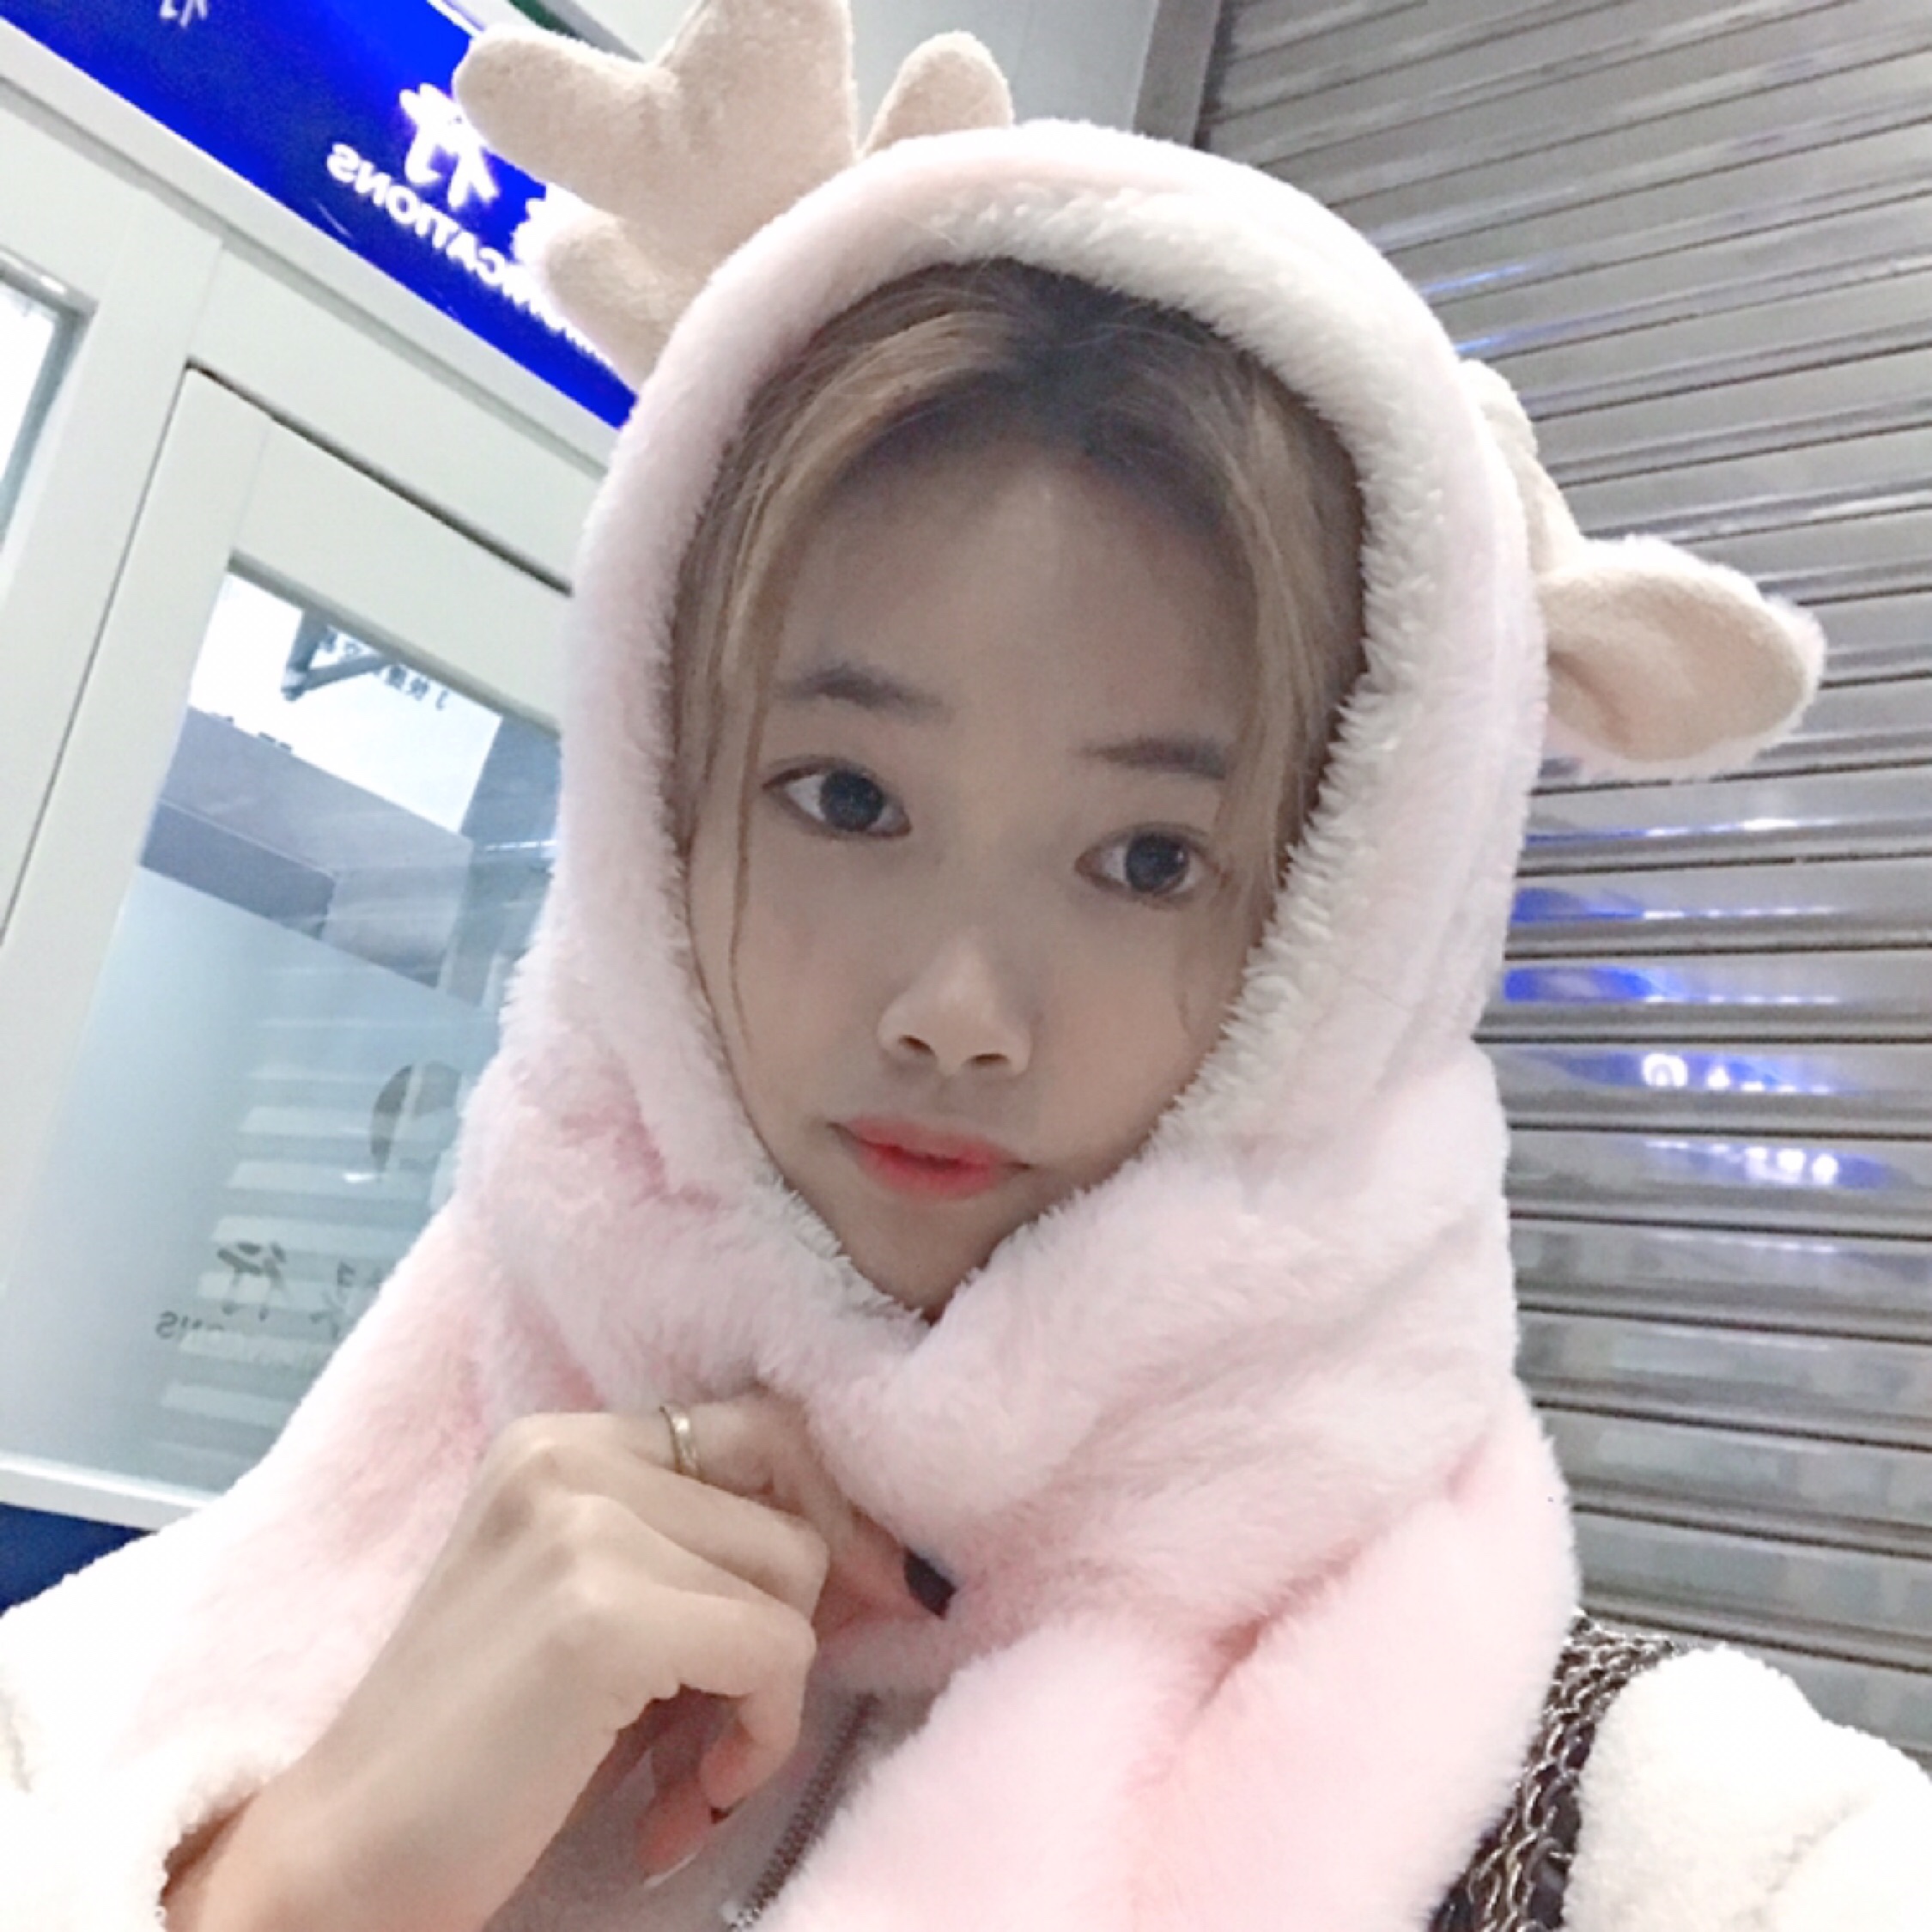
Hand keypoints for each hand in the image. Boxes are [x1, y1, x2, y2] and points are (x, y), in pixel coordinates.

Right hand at [164, 1395, 925, 1931]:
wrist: (341, 1857)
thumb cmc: (481, 1752)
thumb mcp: (591, 1606)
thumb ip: (696, 1558)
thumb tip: (874, 1564)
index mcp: (563, 1441)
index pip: (764, 1426)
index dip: (827, 1512)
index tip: (858, 1598)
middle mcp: (571, 1456)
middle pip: (792, 1505)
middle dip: (797, 1621)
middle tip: (739, 1722)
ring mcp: (584, 1525)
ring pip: (794, 1581)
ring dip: (769, 1701)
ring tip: (692, 1773)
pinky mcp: (602, 1614)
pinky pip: (776, 1654)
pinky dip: (758, 1741)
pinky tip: (681, 1802)